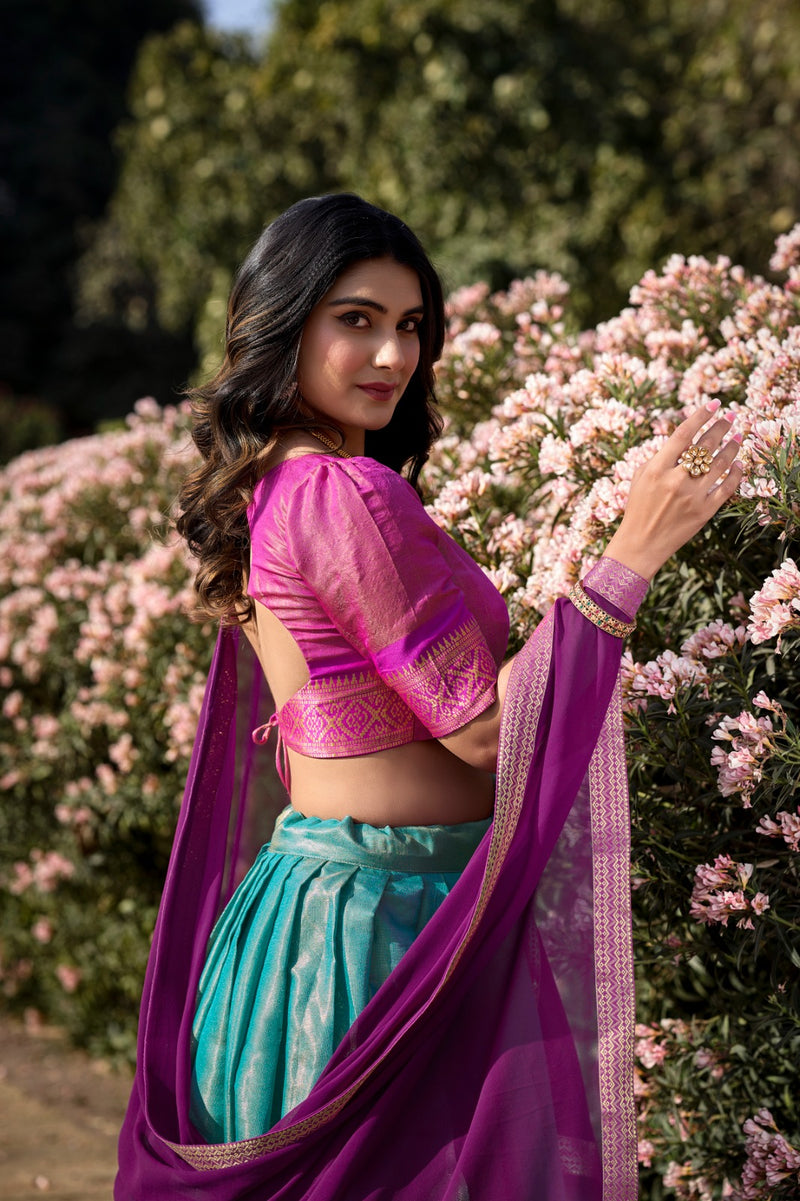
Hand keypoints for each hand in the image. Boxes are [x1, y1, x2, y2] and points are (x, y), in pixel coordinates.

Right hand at [603, 401, 743, 579]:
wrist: (641, 544)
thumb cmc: (638, 507)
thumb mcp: (640, 478)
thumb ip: (660, 457)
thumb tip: (684, 440)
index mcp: (657, 469)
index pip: (683, 434)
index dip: (701, 415)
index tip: (714, 404)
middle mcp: (676, 480)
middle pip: (705, 445)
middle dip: (721, 427)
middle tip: (732, 417)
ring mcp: (692, 497)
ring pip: (721, 464)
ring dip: (732, 448)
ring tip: (738, 438)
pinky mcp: (704, 511)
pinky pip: (727, 488)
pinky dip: (736, 474)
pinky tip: (738, 464)